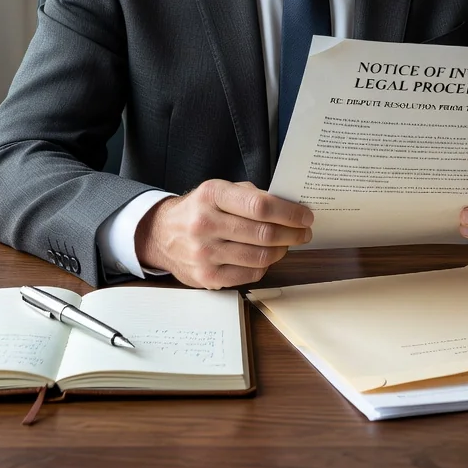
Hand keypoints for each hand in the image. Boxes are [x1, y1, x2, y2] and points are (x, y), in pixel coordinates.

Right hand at [135, 179, 313, 288]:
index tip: (306, 215)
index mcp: (212, 195)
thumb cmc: (200, 209)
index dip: (289, 213)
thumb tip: (289, 207)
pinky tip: (267, 256)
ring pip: (260, 257)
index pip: (260, 206)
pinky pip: (250, 274)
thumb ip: (251, 196)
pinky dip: (265, 265)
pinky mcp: (206, 277)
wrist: (161, 234)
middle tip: (304, 231)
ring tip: (288, 243)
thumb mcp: (219, 190)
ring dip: (282, 250)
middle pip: (264, 233)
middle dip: (293, 233)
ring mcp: (204, 254)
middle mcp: (205, 224)